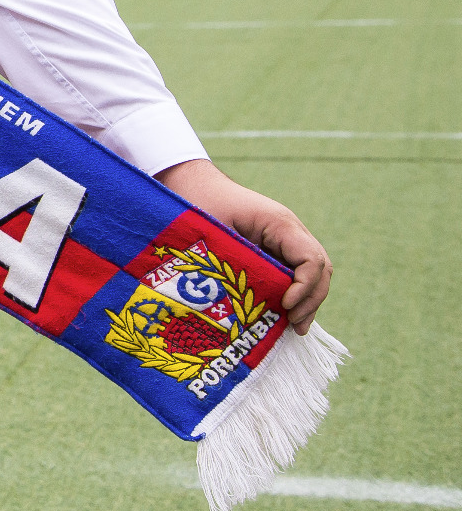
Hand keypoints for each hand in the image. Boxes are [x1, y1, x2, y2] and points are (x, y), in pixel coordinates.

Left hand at [159, 159, 332, 333]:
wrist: (191, 183)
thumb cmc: (199, 202)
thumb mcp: (214, 231)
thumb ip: (234, 261)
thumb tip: (250, 303)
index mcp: (279, 223)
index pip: (311, 258)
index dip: (305, 286)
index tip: (285, 306)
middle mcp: (289, 231)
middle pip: (319, 269)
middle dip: (311, 300)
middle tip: (295, 326)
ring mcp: (284, 240)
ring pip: (311, 273)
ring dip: (306, 300)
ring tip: (294, 327)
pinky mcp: (275, 248)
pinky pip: (294, 272)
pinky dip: (293, 294)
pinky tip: (284, 316)